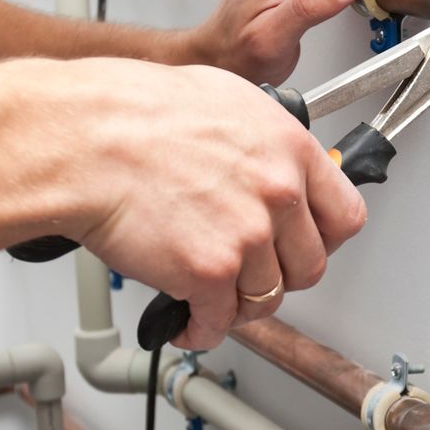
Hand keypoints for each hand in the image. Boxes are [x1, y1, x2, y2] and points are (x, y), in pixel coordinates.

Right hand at [55, 58, 368, 348]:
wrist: (85, 140)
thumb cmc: (132, 113)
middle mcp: (278, 193)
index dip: (322, 239)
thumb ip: (259, 142)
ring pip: (265, 300)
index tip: (303, 246)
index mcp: (288, 148)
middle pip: (309, 267)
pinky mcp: (209, 273)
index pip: (345, 216)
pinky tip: (188, 321)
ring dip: (238, 305)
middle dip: (278, 277)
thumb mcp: (222, 100)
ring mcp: (247, 237)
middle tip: (251, 274)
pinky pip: (219, 323)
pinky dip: (202, 329)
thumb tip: (265, 164)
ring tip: (213, 297)